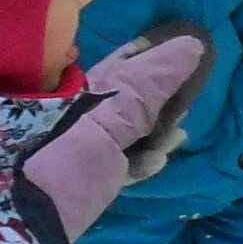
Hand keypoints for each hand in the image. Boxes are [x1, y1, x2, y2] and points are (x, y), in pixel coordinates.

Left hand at [25, 30, 211, 235]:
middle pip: (138, 99)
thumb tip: (196, 44)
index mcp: (89, 85)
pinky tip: (155, 161)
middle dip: (166, 104)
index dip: (156, 54)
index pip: (125, 60)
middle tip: (184, 108)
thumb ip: (160, 73)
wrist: (45, 198)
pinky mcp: (97, 175)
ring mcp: (92, 144)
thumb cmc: (84, 135)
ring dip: (161, 135)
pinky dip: (146, 161)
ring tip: (172, 141)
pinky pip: (130, 162)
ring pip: (137, 132)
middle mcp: (90, 111)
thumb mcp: (124, 98)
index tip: (188, 56)